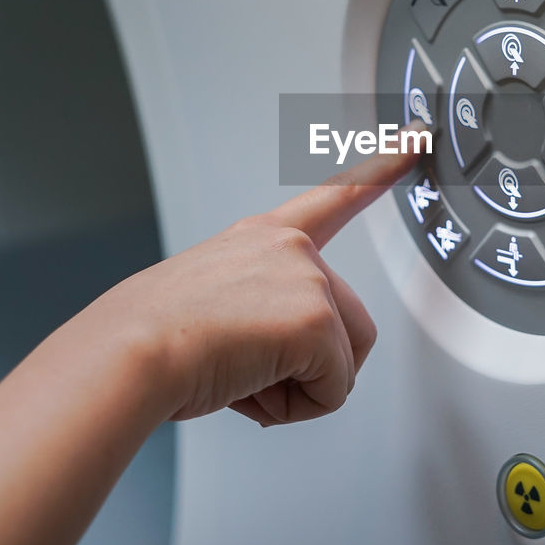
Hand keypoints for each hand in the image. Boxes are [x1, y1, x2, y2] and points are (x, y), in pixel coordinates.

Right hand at [77, 145, 421, 426]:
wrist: (127, 355)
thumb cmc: (150, 340)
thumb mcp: (210, 307)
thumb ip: (259, 313)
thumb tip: (273, 361)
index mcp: (261, 238)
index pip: (335, 197)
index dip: (383, 167)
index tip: (417, 138)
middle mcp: (290, 248)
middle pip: (348, 326)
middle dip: (306, 365)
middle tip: (243, 368)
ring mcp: (307, 278)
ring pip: (340, 363)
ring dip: (295, 388)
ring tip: (239, 375)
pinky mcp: (316, 319)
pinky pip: (333, 390)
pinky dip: (295, 407)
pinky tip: (249, 387)